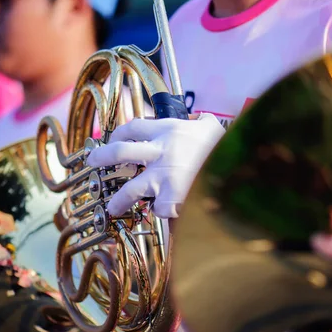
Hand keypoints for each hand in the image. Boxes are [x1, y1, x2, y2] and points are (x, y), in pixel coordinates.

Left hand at [86, 113, 224, 217]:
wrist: (238, 166)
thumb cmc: (226, 147)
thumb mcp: (211, 127)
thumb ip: (202, 122)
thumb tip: (202, 119)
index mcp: (168, 130)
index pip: (133, 127)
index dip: (118, 134)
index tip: (113, 139)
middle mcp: (160, 151)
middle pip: (119, 152)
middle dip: (101, 158)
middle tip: (93, 162)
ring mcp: (163, 176)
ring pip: (130, 190)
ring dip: (119, 200)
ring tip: (114, 208)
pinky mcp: (170, 198)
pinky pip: (157, 209)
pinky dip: (160, 212)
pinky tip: (166, 212)